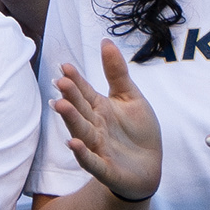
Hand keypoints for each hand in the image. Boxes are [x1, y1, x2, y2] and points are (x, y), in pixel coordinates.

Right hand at [50, 43, 161, 203]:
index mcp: (99, 109)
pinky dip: (82, 154)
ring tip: (61, 106)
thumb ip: (116, 72)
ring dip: (71, 120)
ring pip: (81, 133)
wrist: (148, 166)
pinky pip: (92, 162)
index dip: (76, 80)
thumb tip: (105, 41)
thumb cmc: (137, 131)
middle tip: (61, 82)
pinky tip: (73, 144)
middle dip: (71, 97)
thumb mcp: (131, 97)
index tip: (65, 66)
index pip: (85, 92)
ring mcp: (98, 148)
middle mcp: (94, 127)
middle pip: (81, 110)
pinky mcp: (106, 169)